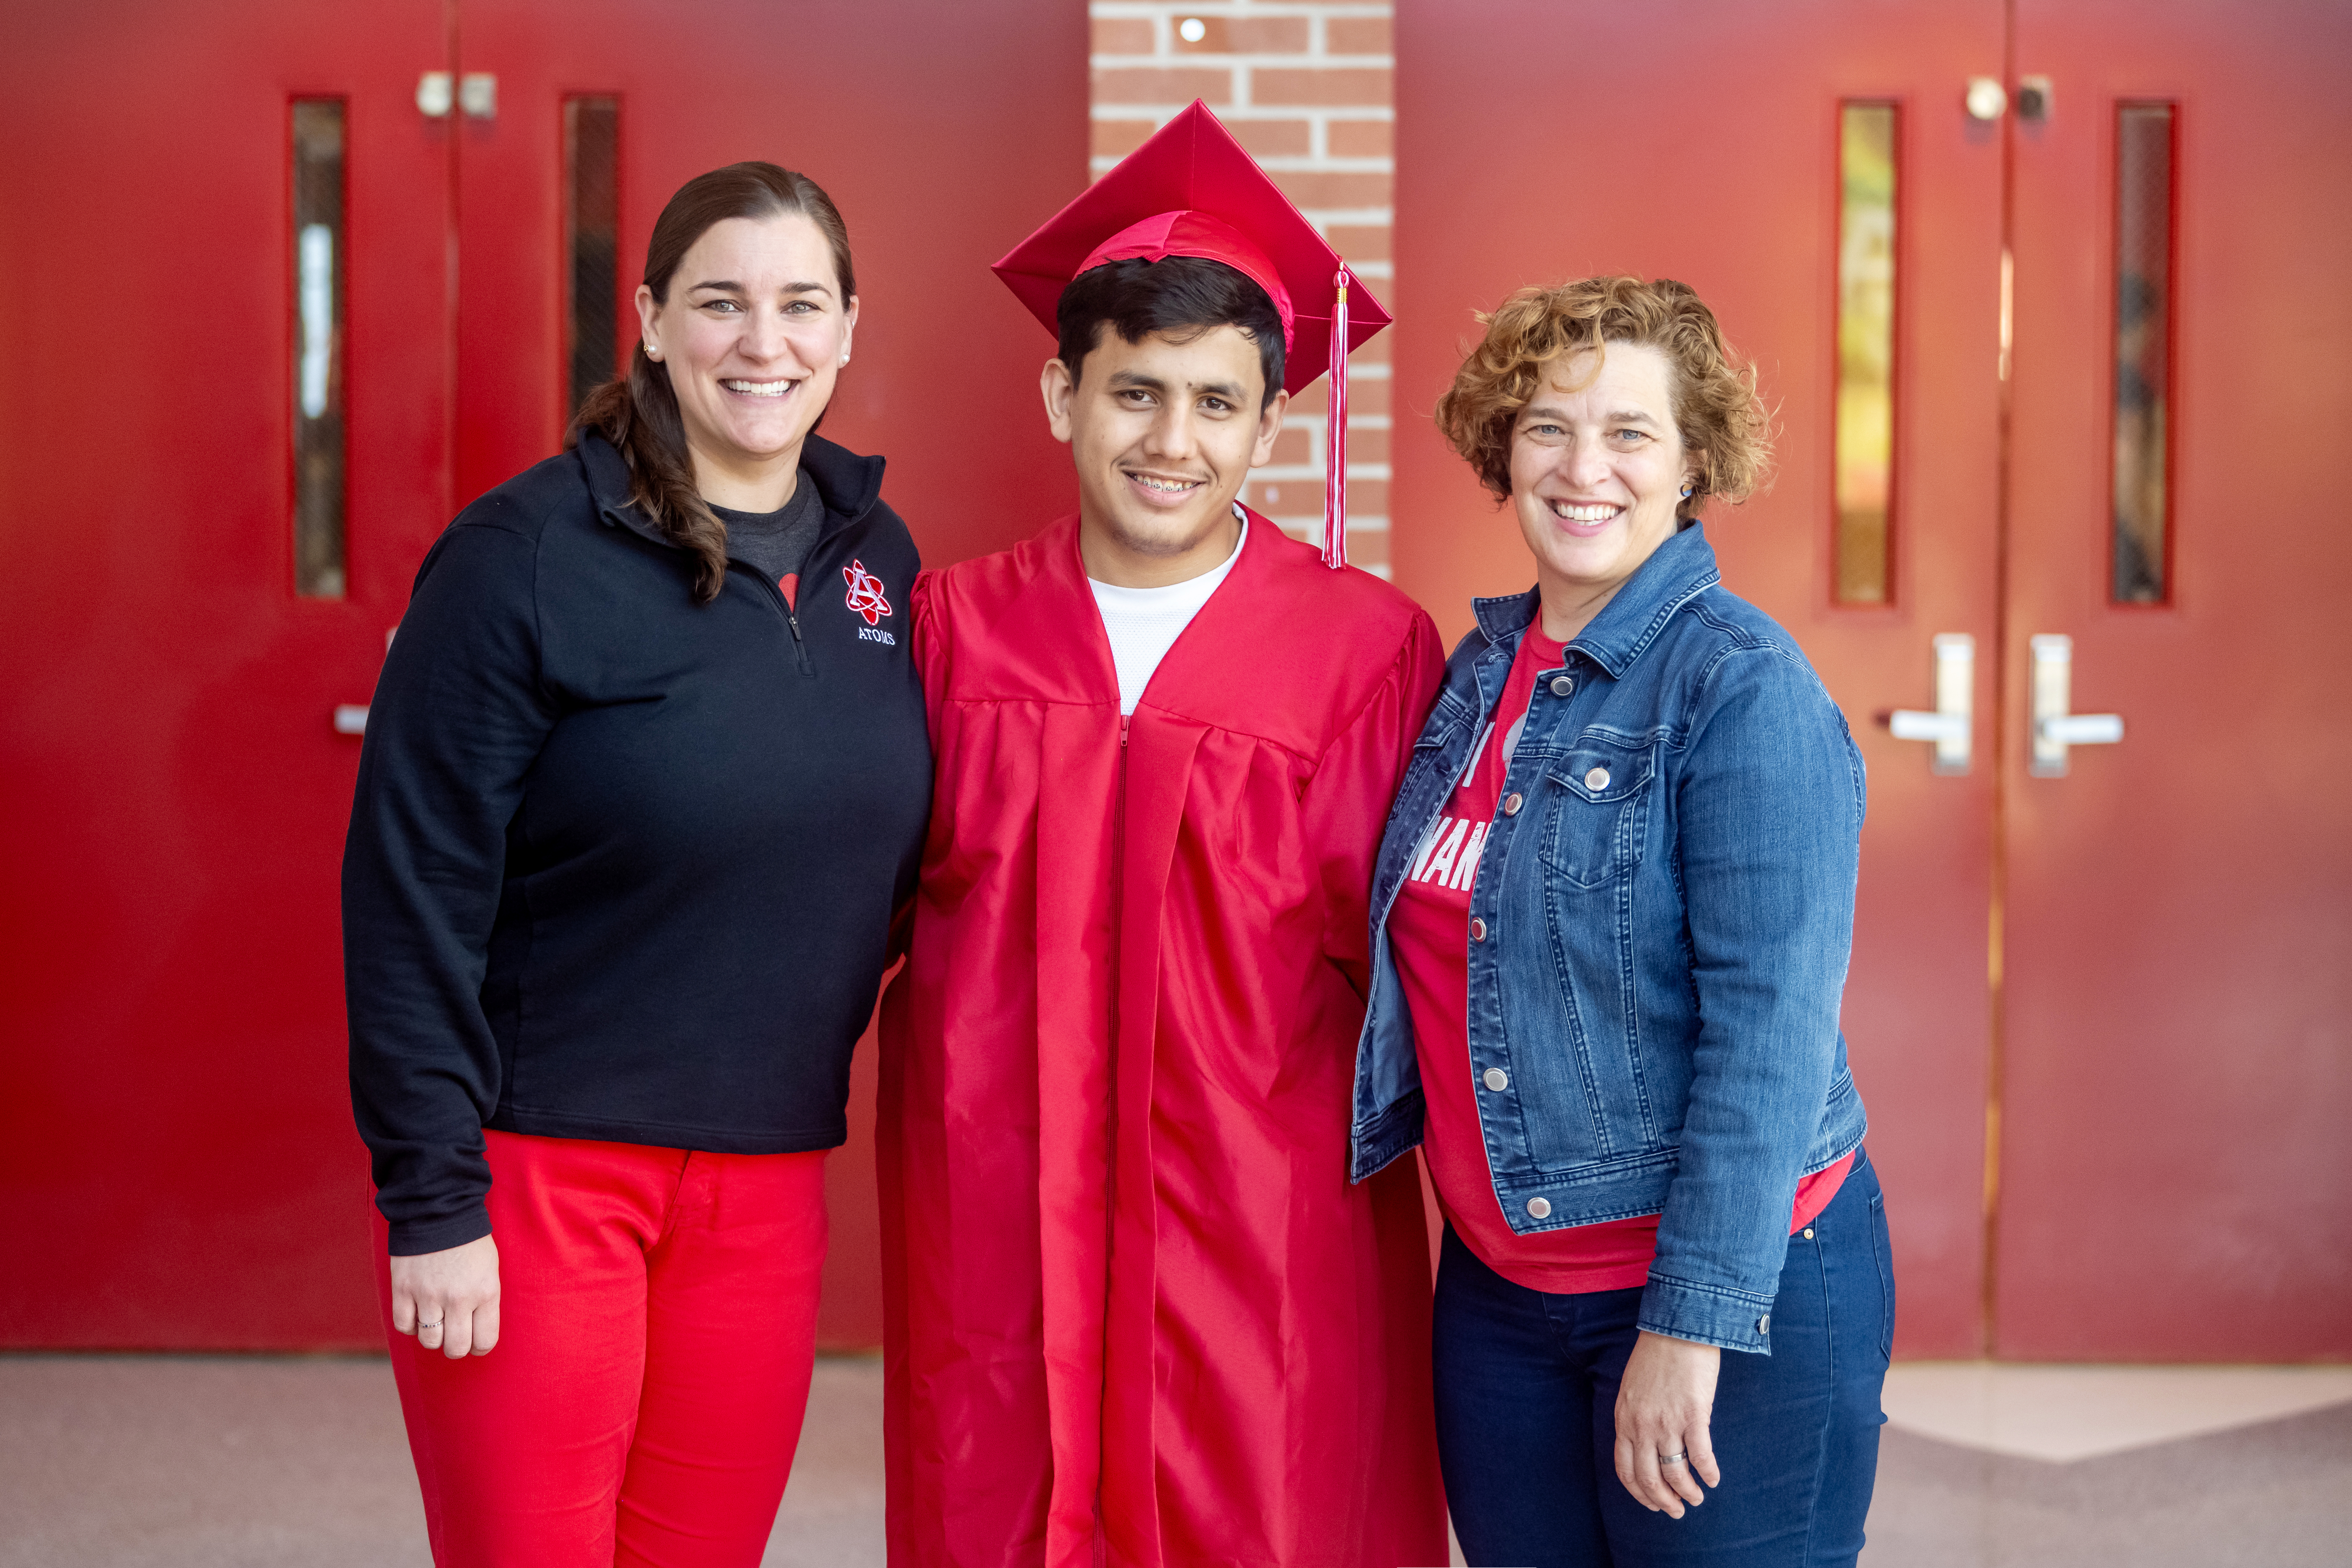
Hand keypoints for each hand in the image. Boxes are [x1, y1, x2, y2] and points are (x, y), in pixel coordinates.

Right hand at [388, 1234, 500, 1358]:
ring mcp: (428, 1295)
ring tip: (436, 1320)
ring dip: (433, 1336)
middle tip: (454, 1336)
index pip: (485, 1341)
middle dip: (456, 1347)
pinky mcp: (402, 1289)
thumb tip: (477, 1333)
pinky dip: (410, 1325)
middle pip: (455, 1348)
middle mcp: (458, 1298)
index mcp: (485, 1291)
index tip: (476, 1341)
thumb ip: (484, 1302)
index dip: (480, 1346)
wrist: (438, 1211)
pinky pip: (404, 1326)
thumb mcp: (490, 1270)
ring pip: (429, 1341)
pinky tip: (417, 1313)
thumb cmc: (469, 1242)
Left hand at [1613, 1330, 1721, 1516]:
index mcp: (1623, 1419)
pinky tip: (1714, 1479)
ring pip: (1674, 1473)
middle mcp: (1641, 1425)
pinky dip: (1708, 1473)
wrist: (1678, 1326)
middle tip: (1676, 1512)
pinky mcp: (1693, 1415)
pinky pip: (1700, 1456)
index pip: (1625, 1469)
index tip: (1653, 1503)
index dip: (1640, 1493)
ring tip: (1697, 1498)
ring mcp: (1667, 1422)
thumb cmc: (1656, 1355)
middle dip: (1663, 1502)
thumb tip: (1644, 1443)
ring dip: (1687, 1493)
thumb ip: (1634, 1417)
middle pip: (1649, 1479)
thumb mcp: (1631, 1388)